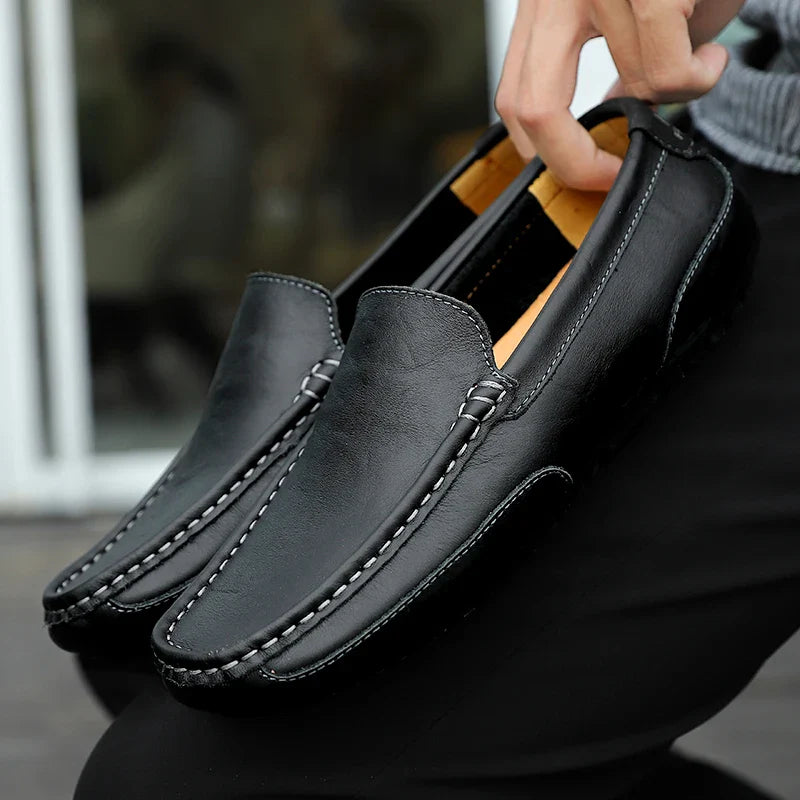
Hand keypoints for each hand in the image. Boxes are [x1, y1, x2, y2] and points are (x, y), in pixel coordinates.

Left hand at [495, 0, 744, 189]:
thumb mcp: (628, 21)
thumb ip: (607, 73)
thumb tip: (599, 131)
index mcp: (543, 5)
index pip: (513, 100)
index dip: (544, 153)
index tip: (584, 173)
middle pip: (535, 108)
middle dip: (575, 163)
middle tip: (613, 175)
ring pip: (631, 86)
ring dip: (674, 94)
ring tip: (696, 65)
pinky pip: (666, 70)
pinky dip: (696, 80)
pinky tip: (711, 61)